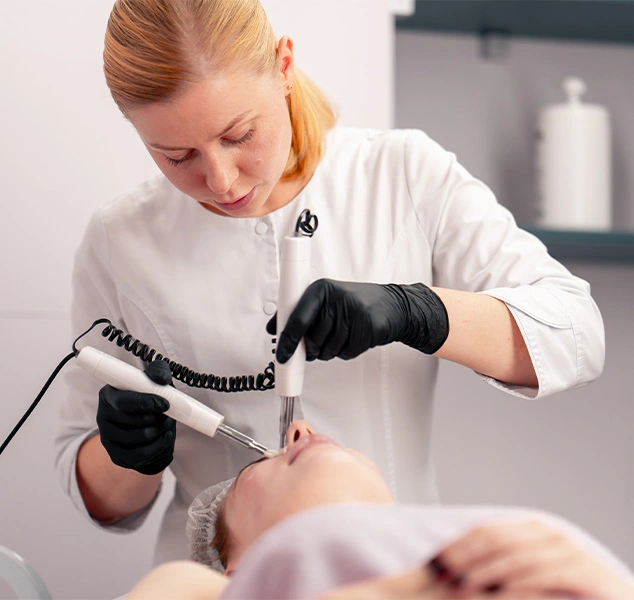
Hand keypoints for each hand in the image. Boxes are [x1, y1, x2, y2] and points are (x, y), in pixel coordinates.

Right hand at [96, 359, 175, 474]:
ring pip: (138, 436)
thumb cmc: (152, 403)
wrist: (152, 434)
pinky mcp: (117, 456)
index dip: (145, 402)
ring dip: (159, 429)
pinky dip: (159, 445)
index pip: (123, 401)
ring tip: (167, 423)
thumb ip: (158, 373)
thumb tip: (160, 378)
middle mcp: (103, 416)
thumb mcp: (157, 383)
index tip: (165, 404)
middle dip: (156, 417)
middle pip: (133, 419)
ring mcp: (107, 438)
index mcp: (108, 395)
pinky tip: (166, 436)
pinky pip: (141, 453)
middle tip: (169, 414)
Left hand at [267, 279, 448, 362]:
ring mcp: (354, 312)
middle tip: (320, 345)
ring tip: (342, 337)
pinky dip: (347, 352)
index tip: (282, 356)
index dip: (288, 340)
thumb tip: (274, 328)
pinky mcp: (368, 328)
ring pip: (329, 349)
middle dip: (314, 350)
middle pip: (313, 340)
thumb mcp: (326, 301)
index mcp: (321, 289)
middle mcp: (337, 298)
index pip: (298, 318)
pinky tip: (354, 338)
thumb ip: (299, 313)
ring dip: (332, 351)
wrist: (393, 306)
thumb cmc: (355, 304)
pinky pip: (347, 353)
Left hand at [426, 519, 633, 598]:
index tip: (436, 561)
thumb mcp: (532, 573)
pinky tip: (502, 595)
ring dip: (487, 573)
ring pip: (516, 558)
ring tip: (465, 588)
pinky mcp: (584, 571)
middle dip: (468, 558)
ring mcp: (566, 550)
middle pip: (497, 540)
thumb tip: (461, 569)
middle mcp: (548, 533)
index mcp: (531, 529)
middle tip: (446, 576)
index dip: (460, 545)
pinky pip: (545, 575)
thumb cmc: (570, 591)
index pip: (486, 531)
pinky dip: (520, 584)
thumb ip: (506, 565)